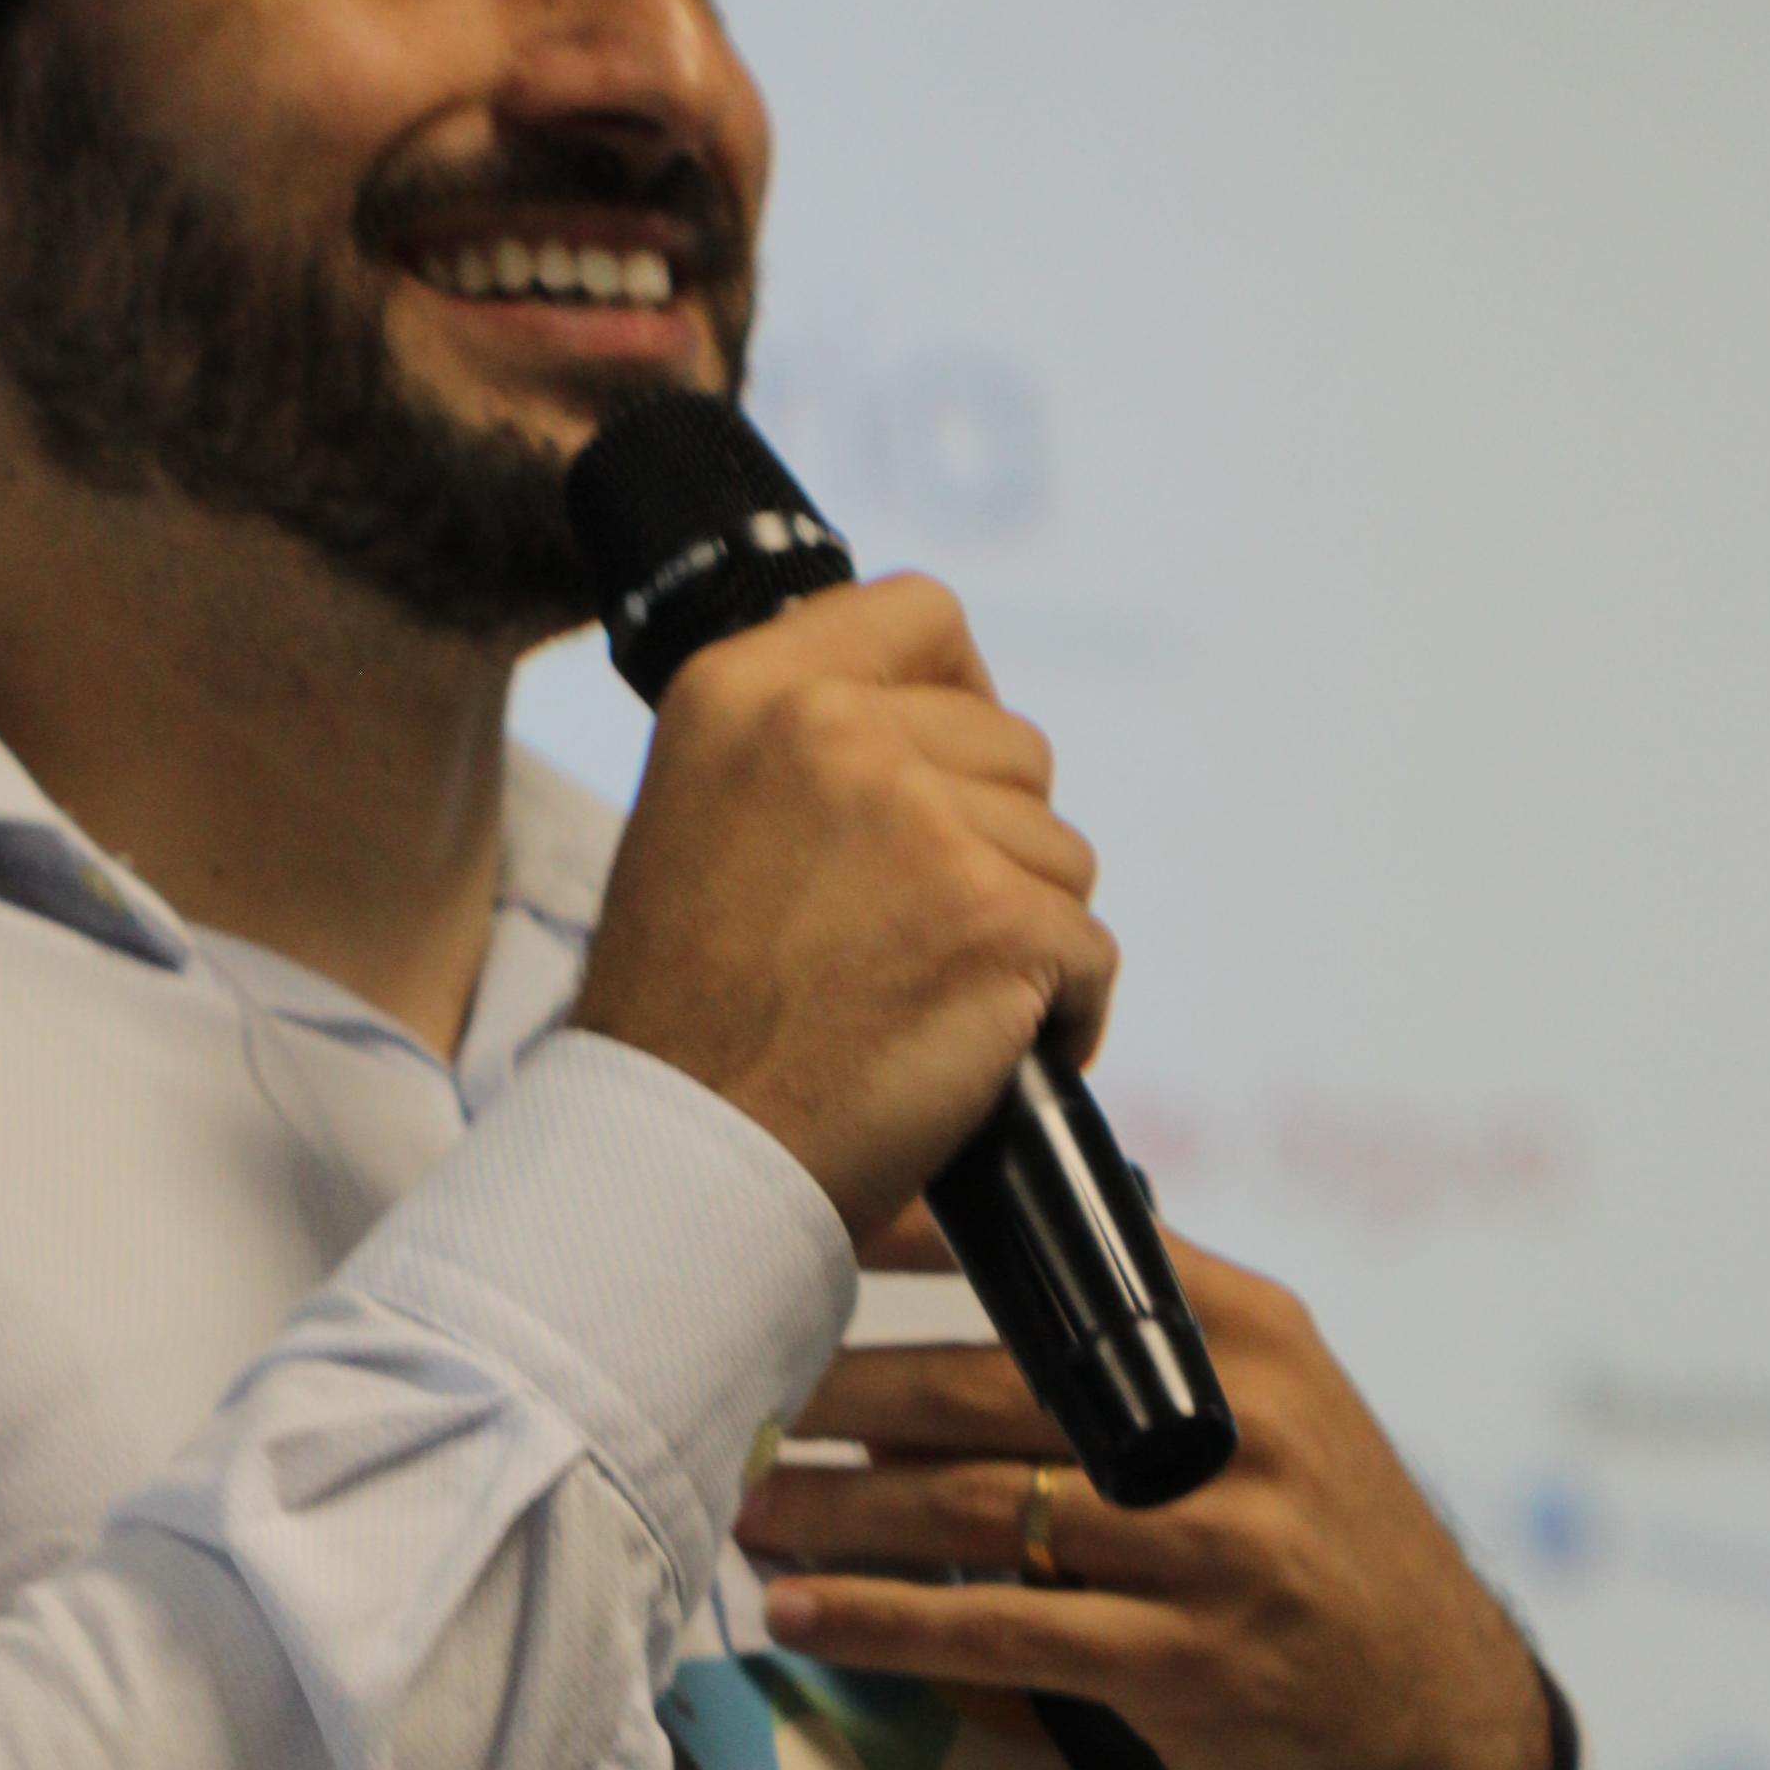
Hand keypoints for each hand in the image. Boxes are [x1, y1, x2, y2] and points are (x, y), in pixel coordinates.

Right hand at [567, 577, 1120, 1253]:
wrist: (678, 1156)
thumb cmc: (687, 1019)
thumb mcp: (700, 816)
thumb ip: (802, 749)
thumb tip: (933, 718)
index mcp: (744, 689)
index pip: (921, 613)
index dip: (956, 696)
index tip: (938, 779)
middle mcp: (828, 730)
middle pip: (1012, 746)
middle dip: (992, 844)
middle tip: (909, 937)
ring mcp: (920, 821)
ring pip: (1061, 852)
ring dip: (1023, 933)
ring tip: (928, 1003)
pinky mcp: (995, 920)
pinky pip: (1091, 950)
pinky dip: (1062, 1016)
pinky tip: (981, 1055)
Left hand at [735, 1231, 1561, 1769]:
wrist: (1451, 1726)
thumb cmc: (1328, 1554)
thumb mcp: (1275, 1411)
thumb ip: (1151, 1343)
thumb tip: (983, 1280)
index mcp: (1244, 1338)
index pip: (1062, 1262)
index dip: (923, 1239)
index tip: (805, 1220)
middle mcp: (1236, 1425)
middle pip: (992, 1385)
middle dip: (848, 1387)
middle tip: (736, 1382)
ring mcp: (1220, 1548)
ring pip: (983, 1506)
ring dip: (843, 1506)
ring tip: (745, 1504)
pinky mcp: (1195, 1663)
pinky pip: (1007, 1630)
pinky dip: (890, 1620)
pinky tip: (808, 1615)